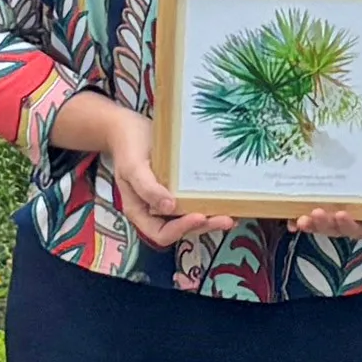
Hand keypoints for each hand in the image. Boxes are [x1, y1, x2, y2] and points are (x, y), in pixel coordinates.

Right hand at [58, 93, 215, 246]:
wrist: (129, 129)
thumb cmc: (128, 147)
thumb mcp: (133, 166)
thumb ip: (147, 188)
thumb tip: (169, 208)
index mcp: (140, 211)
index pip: (161, 233)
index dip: (181, 229)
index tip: (199, 216)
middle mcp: (156, 211)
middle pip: (181, 229)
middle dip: (203, 226)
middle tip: (226, 220)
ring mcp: (169, 201)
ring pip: (191, 218)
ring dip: (211, 220)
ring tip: (232, 216)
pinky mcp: (180, 190)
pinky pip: (195, 202)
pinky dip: (210, 205)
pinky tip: (228, 202)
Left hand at [283, 203, 361, 244]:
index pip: (361, 227)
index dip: (350, 225)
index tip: (343, 214)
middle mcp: (351, 213)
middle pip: (337, 229)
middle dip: (325, 226)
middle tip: (317, 213)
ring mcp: (333, 207)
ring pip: (321, 225)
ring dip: (311, 226)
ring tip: (302, 219)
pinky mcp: (319, 199)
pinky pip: (308, 215)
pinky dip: (297, 220)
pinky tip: (290, 218)